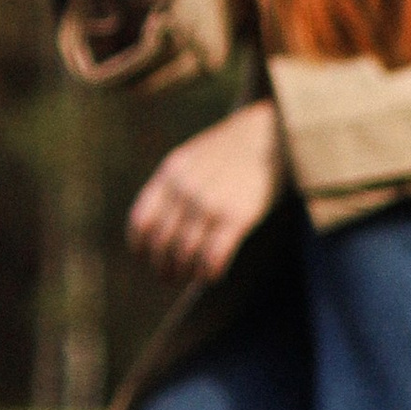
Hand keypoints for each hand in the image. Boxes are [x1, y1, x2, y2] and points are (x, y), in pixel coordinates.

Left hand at [127, 102, 284, 284]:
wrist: (271, 131)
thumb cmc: (232, 150)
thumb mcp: (192, 158)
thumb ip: (174, 186)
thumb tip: (159, 226)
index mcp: (170, 174)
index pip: (140, 223)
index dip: (139, 249)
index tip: (145, 260)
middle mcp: (184, 190)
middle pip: (161, 244)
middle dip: (162, 268)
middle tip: (169, 278)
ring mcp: (209, 204)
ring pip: (185, 255)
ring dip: (185, 273)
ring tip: (190, 277)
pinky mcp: (236, 217)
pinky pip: (212, 258)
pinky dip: (209, 274)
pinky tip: (213, 275)